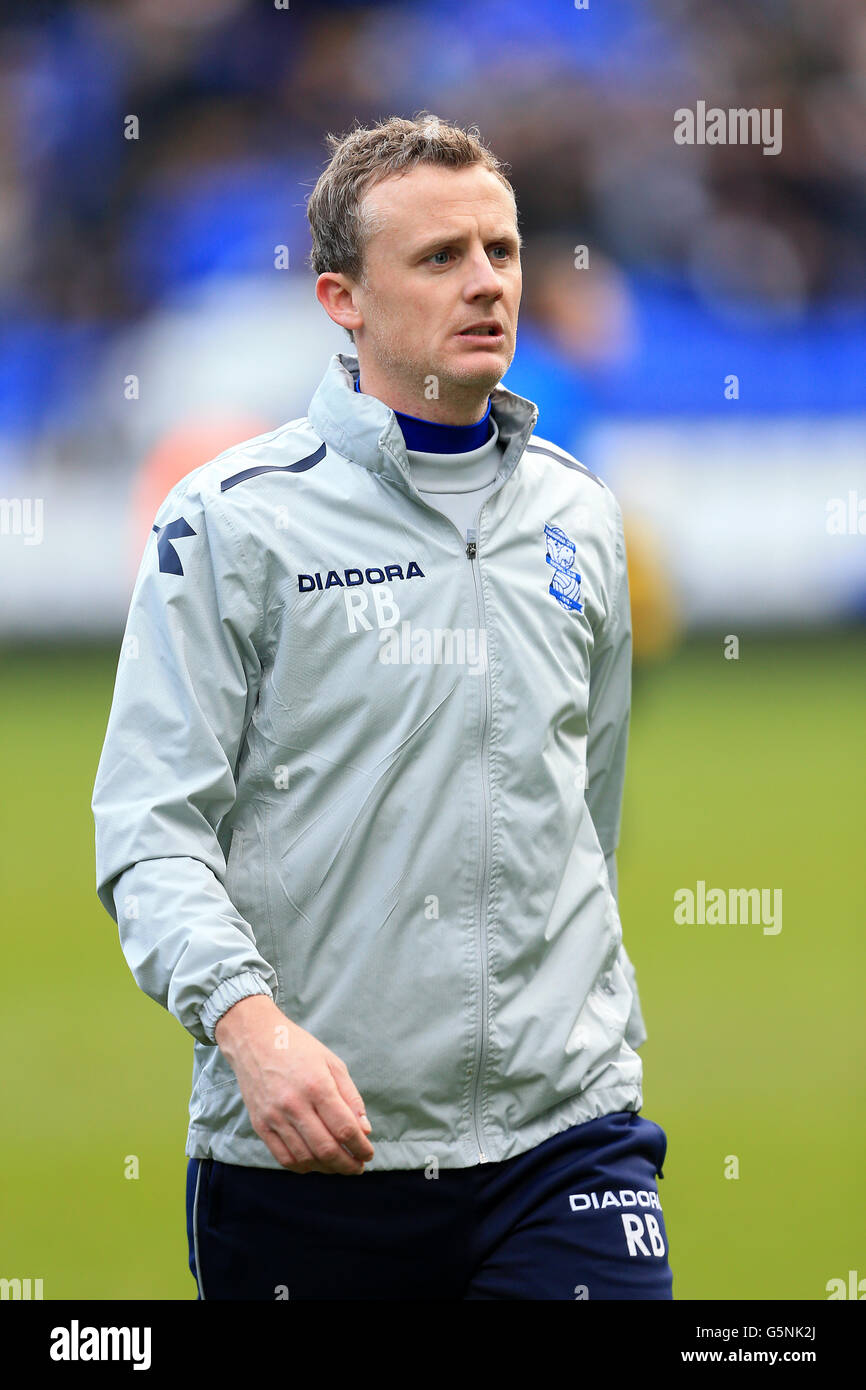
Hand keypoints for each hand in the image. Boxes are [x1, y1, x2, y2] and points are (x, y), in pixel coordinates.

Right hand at [214, 995, 373, 1174]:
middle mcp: (294, 1104)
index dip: (361, 1147)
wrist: (254, 1039)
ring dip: (327, 1169)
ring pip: (305, 1158)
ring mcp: (274, 1117)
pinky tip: (315, 1163)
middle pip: (326, 1149)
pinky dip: (302, 1167)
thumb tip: (364, 1130)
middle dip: (347, 1164)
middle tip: (358, 1166)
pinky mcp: (260, 1124)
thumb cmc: (298, 1048)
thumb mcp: (332, 1062)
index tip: (368, 1153)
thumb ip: (350, 1097)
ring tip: (339, 1166)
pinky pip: (283, 1157)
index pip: (345, 1128)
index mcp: (317, 1085)